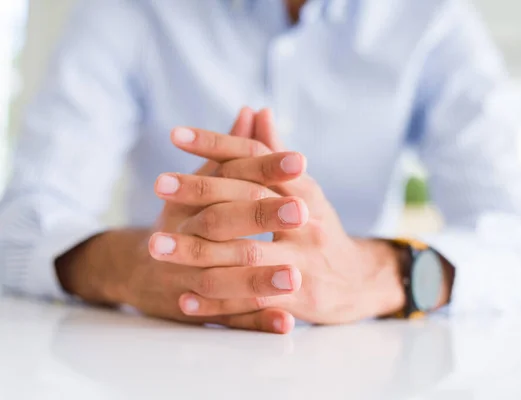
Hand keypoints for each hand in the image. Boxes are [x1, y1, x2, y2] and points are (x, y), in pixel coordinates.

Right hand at [56, 109, 301, 333]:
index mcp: (191, 202)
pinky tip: (285, 323)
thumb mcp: (198, 185)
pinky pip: (227, 319)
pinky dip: (256, 321)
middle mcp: (185, 237)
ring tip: (295, 276)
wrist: (138, 270)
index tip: (300, 161)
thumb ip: (230, 153)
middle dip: (262, 215)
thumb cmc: (180, 221)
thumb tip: (254, 112)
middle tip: (303, 212)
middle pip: (223, 223)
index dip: (263, 167)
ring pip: (223, 278)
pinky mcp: (195, 310)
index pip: (230, 177)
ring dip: (259, 278)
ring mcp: (187, 277)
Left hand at [151, 109, 405, 323]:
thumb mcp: (303, 190)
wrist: (358, 281)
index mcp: (303, 190)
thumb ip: (274, 155)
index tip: (175, 135)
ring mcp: (303, 261)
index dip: (217, 144)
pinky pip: (252, 302)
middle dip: (200, 193)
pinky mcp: (299, 298)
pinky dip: (217, 303)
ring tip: (155, 246)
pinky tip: (185, 300)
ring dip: (197, 251)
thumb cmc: (319, 229)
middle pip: (248, 201)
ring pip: (245, 253)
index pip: (258, 157)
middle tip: (158, 185)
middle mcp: (305, 220)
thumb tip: (257, 110)